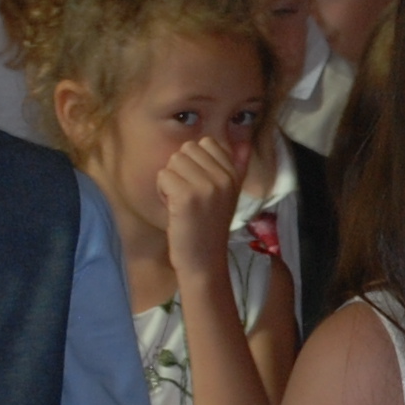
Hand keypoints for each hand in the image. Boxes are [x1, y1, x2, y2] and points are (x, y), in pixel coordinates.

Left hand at [155, 133, 246, 271]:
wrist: (204, 262)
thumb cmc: (209, 228)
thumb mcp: (229, 195)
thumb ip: (237, 167)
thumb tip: (243, 142)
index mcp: (234, 175)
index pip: (207, 143)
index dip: (194, 162)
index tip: (199, 186)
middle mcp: (224, 177)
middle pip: (186, 149)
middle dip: (180, 170)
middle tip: (188, 197)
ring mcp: (207, 186)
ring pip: (173, 161)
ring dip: (170, 181)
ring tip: (180, 203)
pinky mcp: (187, 196)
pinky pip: (163, 176)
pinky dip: (162, 191)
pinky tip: (173, 209)